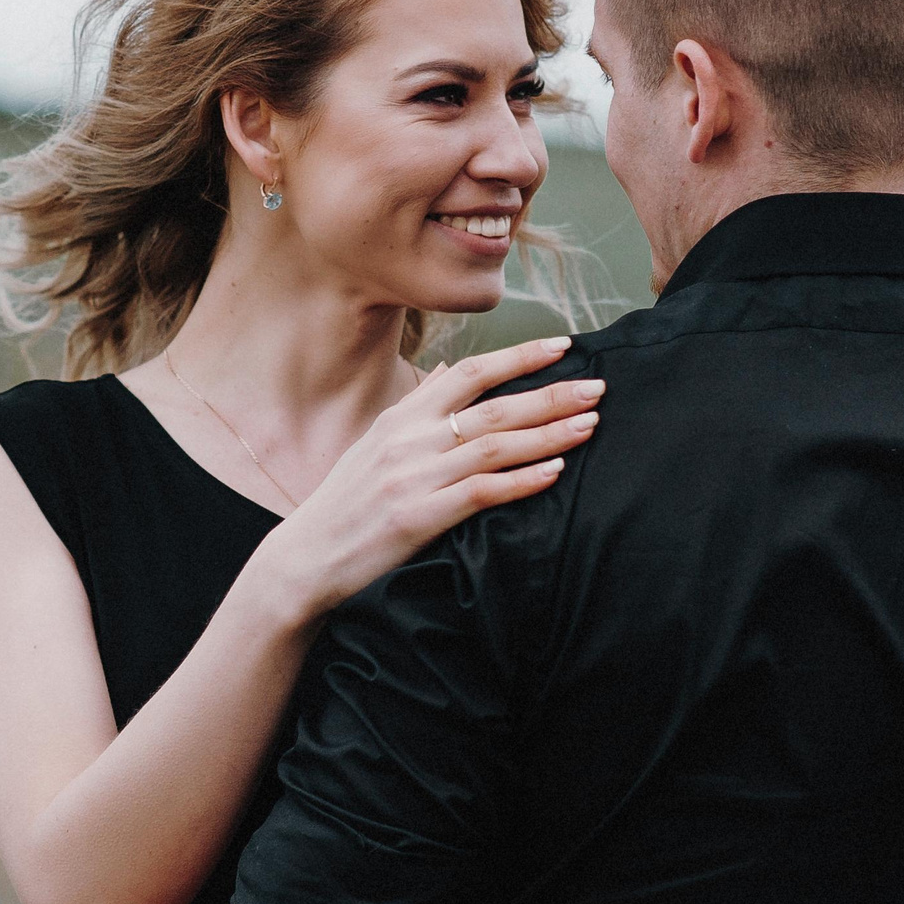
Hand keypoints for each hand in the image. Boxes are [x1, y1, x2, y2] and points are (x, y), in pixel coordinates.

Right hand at [253, 336, 601, 620]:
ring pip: (495, 445)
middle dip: (551, 393)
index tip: (563, 346)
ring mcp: (413, 476)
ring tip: (591, 425)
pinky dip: (522, 480)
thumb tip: (447, 369)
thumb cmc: (345, 505)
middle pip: (493, 405)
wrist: (305, 558)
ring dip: (548, 434)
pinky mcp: (418, 516)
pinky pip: (481, 491)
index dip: (519, 356)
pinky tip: (555, 472)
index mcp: (401, 417)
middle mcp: (408, 439)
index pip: (468, 372)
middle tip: (599, 386)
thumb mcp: (374, 444)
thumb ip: (417, 406)